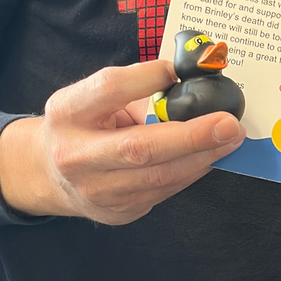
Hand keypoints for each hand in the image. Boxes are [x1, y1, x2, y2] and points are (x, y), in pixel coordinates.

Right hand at [0, 59, 243, 226]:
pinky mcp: (117, 211)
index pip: (109, 89)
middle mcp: (77, 155)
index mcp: (68, 113)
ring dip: (202, 157)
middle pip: (140, 148)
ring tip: (230, 138)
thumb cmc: (82, 125)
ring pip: (159, 177)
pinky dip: (192, 171)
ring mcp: (97, 190)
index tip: (180, 69)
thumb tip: (191, 81)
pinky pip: (164, 191)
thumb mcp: (92, 98)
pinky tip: (211, 156)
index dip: (147, 77)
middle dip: (192, 136)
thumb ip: (135, 89)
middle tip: (229, 124)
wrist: (50, 174)